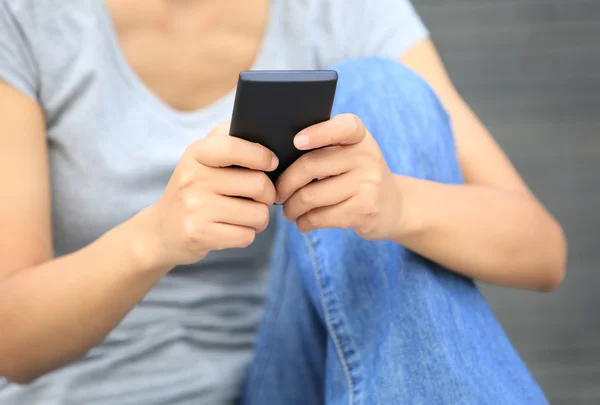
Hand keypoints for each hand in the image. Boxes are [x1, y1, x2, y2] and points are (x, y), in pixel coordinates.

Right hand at [140, 123, 277, 268]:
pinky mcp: (199, 234)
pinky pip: (246, 236)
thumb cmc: (194, 191)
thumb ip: (228, 139)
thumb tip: (263, 135)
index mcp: (196, 154)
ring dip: (260, 219)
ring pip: (258, 214)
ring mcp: (195, 207)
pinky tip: (233, 230)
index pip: (233, 147)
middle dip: (268, 195)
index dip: (261, 155)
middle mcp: (193, 178)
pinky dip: (247, 235)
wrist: (161, 231)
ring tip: (247, 216)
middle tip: (260, 198)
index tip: (272, 163)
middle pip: (258, 184)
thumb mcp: (201, 159)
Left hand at [276, 114, 400, 240]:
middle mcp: (367, 157)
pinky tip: (302, 222)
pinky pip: (320, 217)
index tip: (296, 142)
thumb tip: (277, 163)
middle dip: (285, 183)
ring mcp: (368, 185)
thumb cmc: (357, 176)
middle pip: (311, 166)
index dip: (318, 132)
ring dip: (292, 207)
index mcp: (360, 137)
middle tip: (277, 194)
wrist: (392, 206)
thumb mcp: (351, 154)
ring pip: (311, 196)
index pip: (343, 127)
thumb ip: (324, 149)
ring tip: (288, 211)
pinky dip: (304, 222)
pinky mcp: (364, 211)